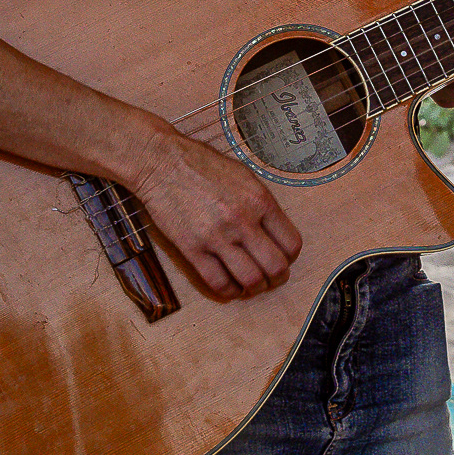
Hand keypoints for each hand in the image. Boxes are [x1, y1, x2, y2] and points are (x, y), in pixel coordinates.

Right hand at [129, 127, 303, 298]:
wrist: (162, 163)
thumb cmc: (202, 165)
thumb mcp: (244, 176)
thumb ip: (261, 204)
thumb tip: (274, 232)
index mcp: (260, 201)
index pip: (291, 243)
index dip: (290, 258)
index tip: (283, 259)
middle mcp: (243, 220)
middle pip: (275, 266)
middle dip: (277, 278)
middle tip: (271, 279)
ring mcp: (217, 237)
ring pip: (250, 279)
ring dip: (254, 288)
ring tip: (250, 285)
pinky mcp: (192, 249)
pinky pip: (218, 282)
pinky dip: (228, 291)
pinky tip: (229, 287)